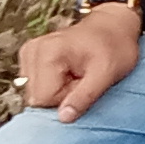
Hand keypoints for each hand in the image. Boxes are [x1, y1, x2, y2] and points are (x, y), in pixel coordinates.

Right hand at [17, 0, 144, 118]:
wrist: (113, 25)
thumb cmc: (114, 47)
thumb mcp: (107, 73)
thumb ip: (85, 96)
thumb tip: (63, 118)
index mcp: (48, 52)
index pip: (43, 99)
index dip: (66, 99)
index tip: (83, 84)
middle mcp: (32, 50)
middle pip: (36, 97)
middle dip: (61, 95)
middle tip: (82, 79)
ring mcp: (29, 52)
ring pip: (35, 93)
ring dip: (57, 90)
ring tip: (76, 74)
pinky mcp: (30, 55)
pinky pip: (36, 85)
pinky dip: (52, 84)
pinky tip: (68, 72)